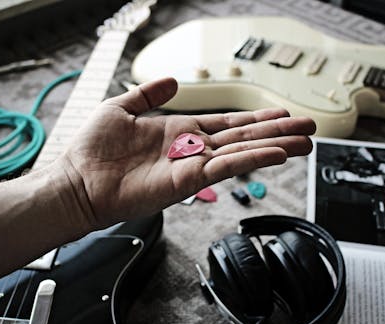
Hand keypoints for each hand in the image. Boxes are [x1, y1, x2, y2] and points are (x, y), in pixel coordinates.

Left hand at [57, 78, 315, 228]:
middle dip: (276, 132)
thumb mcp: (122, 107)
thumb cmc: (93, 149)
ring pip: (242, 153)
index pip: (226, 123)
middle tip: (307, 128)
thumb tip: (170, 81)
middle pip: (242, 138)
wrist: (78, 182)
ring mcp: (191, 165)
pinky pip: (225, 168)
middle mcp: (191, 149)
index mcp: (179, 131)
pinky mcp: (186, 180)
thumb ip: (148, 93)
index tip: (279, 113)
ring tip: (304, 143)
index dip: (253, 119)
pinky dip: (251, 160)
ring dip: (274, 146)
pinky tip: (275, 154)